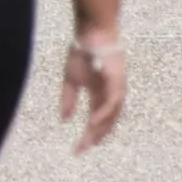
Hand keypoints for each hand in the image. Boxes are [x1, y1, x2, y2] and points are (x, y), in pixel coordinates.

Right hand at [61, 25, 126, 150]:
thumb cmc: (83, 52)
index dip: (87, 135)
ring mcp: (116, 89)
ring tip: (90, 141)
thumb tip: (64, 120)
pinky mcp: (117, 81)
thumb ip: (68, 99)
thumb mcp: (71, 79)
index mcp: (100, 95)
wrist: (91, 32)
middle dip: (94, 136)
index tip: (77, 149)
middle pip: (105, 122)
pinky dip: (104, 113)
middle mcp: (111, 95)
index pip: (95, 120)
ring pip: (112, 115)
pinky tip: (93, 121)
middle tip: (82, 149)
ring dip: (101, 128)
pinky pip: (113, 102)